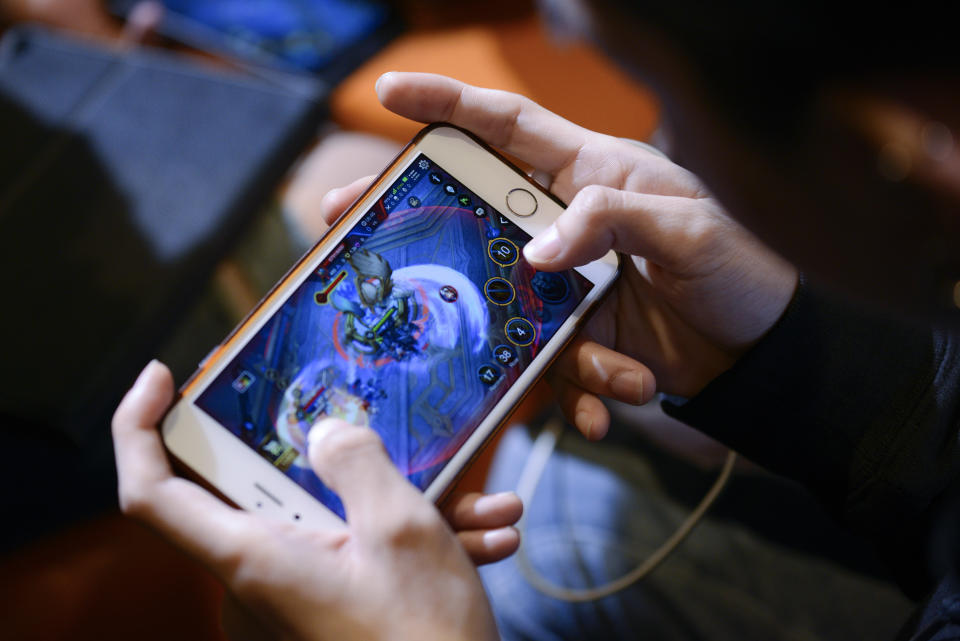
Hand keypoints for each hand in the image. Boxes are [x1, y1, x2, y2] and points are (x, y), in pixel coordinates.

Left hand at [113, 361, 511, 640]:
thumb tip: (326, 433)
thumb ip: (356, 462)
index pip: (153, 494)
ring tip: (483, 507)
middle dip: (350, 463)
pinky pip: (357, 557)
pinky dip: (413, 543)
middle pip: (268, 494)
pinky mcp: (328, 612)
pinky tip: (485, 539)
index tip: (161, 379)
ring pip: (335, 524)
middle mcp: (261, 583)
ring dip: (410, 506)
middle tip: (395, 435)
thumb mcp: (401, 530)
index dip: (138, 429)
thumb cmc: (424, 639)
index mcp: (253, 560)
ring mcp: (295, 601)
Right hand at [366, 72, 797, 438]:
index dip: (448, 104)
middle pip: (475, 213)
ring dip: (527, 346)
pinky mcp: (578, 335)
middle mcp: (568, 224)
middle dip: (416, 218)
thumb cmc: (739, 270)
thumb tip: (537, 253)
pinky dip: (576, 394)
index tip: (389, 92)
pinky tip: (606, 416)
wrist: (763, 353)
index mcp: (591, 174)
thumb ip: (612, 222)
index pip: (509, 126)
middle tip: (347, 223)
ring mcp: (568, 284)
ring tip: (612, 373)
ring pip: (507, 302)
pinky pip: (550, 363)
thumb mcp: (687, 231)